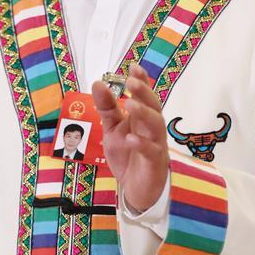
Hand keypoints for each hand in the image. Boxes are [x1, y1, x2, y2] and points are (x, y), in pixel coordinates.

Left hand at [92, 62, 168, 211]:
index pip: (145, 96)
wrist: (134, 188)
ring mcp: (156, 144)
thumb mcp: (112, 129)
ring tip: (130, 104)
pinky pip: (151, 151)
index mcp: (142, 118)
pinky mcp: (154, 163)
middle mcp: (152, 128)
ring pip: (156, 125)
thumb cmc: (128, 155)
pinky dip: (141, 144)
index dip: (142, 81)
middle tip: (131, 82)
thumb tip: (98, 82)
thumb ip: (107, 107)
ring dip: (144, 113)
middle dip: (143, 93)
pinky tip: (131, 138)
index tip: (133, 67)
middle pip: (153, 106)